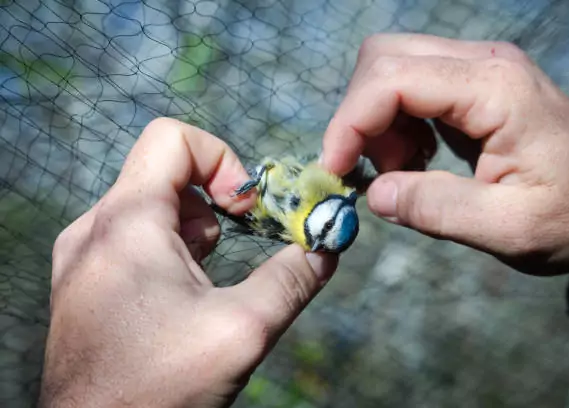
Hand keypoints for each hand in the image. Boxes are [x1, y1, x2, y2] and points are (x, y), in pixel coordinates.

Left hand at [39, 118, 337, 407]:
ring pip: (149, 205)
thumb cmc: (159, 390)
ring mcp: (83, 255)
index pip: (172, 138)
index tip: (246, 209)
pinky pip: (131, 237)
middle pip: (165, 172)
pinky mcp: (83, 281)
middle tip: (242, 239)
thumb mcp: (243, 330)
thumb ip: (294, 278)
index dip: (222, 160)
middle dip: (216, 200)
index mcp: (127, 222)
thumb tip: (328, 247)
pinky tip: (186, 290)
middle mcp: (95, 228)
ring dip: (194, 226)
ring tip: (211, 272)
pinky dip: (168, 247)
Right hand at [321, 33, 568, 274]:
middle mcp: (483, 64)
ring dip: (377, 122)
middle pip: (384, 58)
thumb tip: (374, 194)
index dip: (350, 122)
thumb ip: (437, 209)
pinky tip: (417, 160)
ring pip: (391, 68)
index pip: (393, 79)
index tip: (335, 169)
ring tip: (403, 172)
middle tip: (374, 171)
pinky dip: (395, 124)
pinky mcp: (473, 85)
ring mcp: (479, 70)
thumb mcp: (509, 228)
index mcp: (495, 89)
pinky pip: (410, 86)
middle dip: (360, 116)